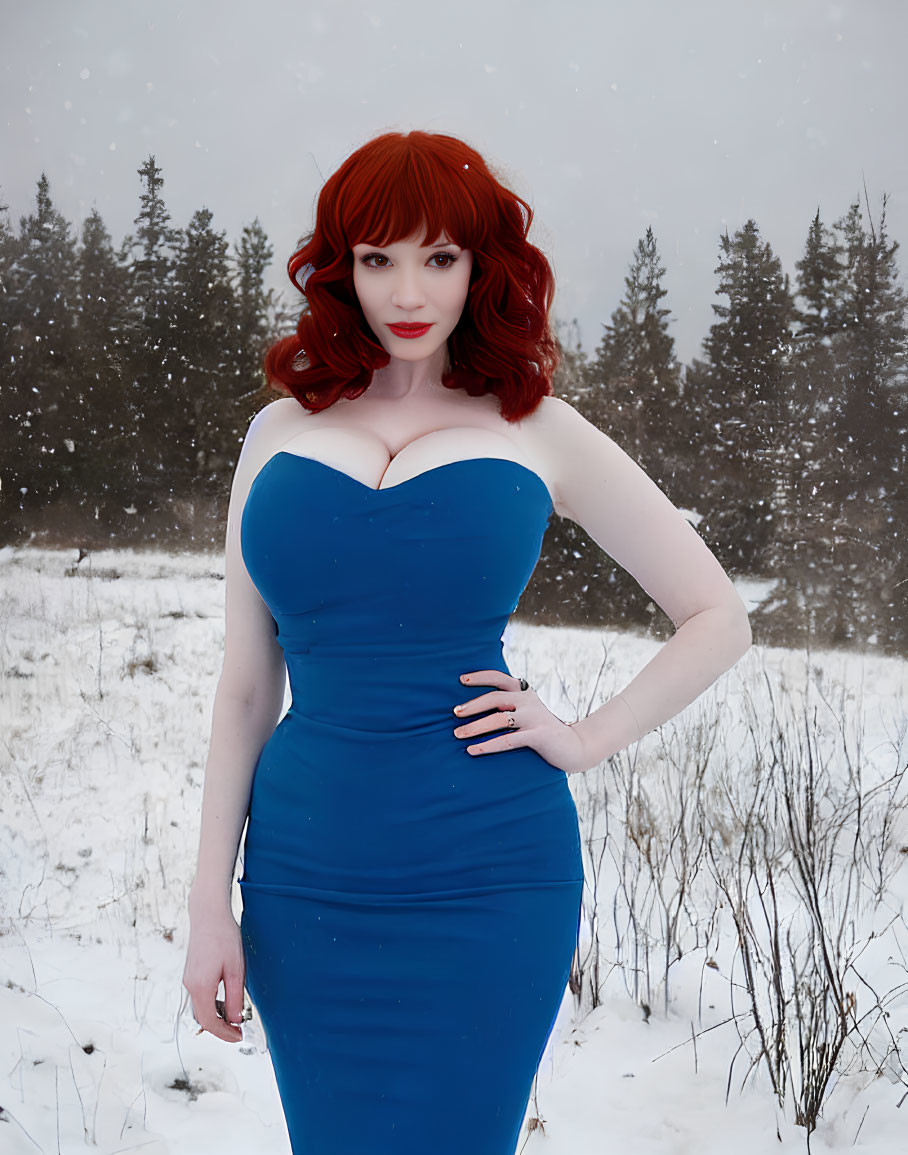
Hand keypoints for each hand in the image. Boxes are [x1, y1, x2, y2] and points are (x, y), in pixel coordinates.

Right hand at [182, 900, 245, 1043]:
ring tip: (235, 1015)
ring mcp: (188, 980)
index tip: (239, 1037)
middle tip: (239, 1030)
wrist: (208, 914)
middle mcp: (190, 986)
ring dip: (216, 1017)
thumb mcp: (236, 970)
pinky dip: (211, 1005)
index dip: (225, 1034)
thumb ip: (235, 998)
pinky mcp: (191, 974)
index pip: (210, 1022)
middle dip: (220, 1028)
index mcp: (200, 987)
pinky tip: (225, 1000)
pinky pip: (199, 998)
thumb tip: (235, 1020)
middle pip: (202, 1019)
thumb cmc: (224, 937)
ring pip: (200, 1009)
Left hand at [452, 669, 593, 775]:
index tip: (461, 679)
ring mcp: (534, 717)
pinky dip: (487, 745)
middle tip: (455, 713)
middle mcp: (529, 701)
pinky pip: (508, 740)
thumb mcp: (527, 713)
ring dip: (475, 727)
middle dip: (472, 705)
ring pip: (498, 719)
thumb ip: (509, 707)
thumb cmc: (542, 731)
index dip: (480, 677)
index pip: (500, 678)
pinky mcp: (538, 735)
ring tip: (457, 734)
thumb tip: (475, 709)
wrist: (575, 747)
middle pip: (495, 698)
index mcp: (525, 692)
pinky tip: (472, 750)